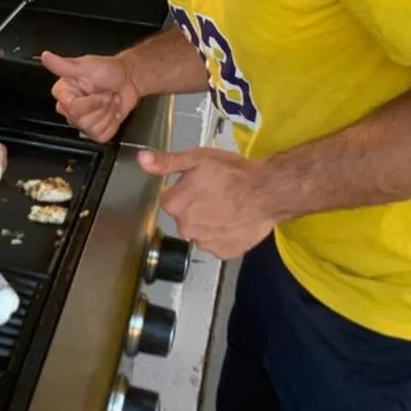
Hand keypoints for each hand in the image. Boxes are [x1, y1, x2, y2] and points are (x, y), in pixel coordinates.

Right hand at [40, 50, 140, 142]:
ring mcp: (82, 121)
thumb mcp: (87, 66)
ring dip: (109, 113)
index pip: (71, 107)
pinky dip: (113, 124)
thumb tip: (45, 57)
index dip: (90, 102)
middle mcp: (70, 108)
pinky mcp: (96, 130)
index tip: (100, 92)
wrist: (129, 79)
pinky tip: (113, 112)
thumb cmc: (109, 70)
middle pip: (82, 120)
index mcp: (64, 93)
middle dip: (102, 106)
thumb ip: (63, 65)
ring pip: (93, 129)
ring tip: (111, 100)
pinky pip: (103, 136)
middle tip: (107, 94)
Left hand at [137, 146, 275, 259]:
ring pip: (201, 231)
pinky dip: (224, 235)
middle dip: (196, 207)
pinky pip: (217, 243)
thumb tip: (141, 160)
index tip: (200, 183)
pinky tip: (234, 221)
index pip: (169, 198)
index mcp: (175, 204)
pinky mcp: (224, 252)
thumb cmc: (234, 173)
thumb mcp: (198, 158)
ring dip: (209, 222)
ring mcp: (205, 243)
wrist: (268, 192)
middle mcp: (185, 228)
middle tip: (217, 194)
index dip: (184, 189)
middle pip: (185, 217)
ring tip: (228, 207)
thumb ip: (167, 162)